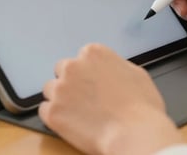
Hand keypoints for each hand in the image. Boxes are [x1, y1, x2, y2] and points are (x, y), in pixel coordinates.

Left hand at [39, 44, 182, 154]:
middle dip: (70, 83)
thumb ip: (116, 66)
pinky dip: (55, 118)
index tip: (91, 83)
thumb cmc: (141, 108)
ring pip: (50, 90)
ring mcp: (60, 89)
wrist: (134, 133)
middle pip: (61, 70)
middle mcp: (73, 66)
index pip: (80, 58)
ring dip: (60, 99)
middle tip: (84, 99)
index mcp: (93, 53)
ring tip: (78, 114)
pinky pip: (45, 111)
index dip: (86, 73)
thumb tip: (110, 69)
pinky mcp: (52, 112)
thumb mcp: (136, 74)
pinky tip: (72, 124)